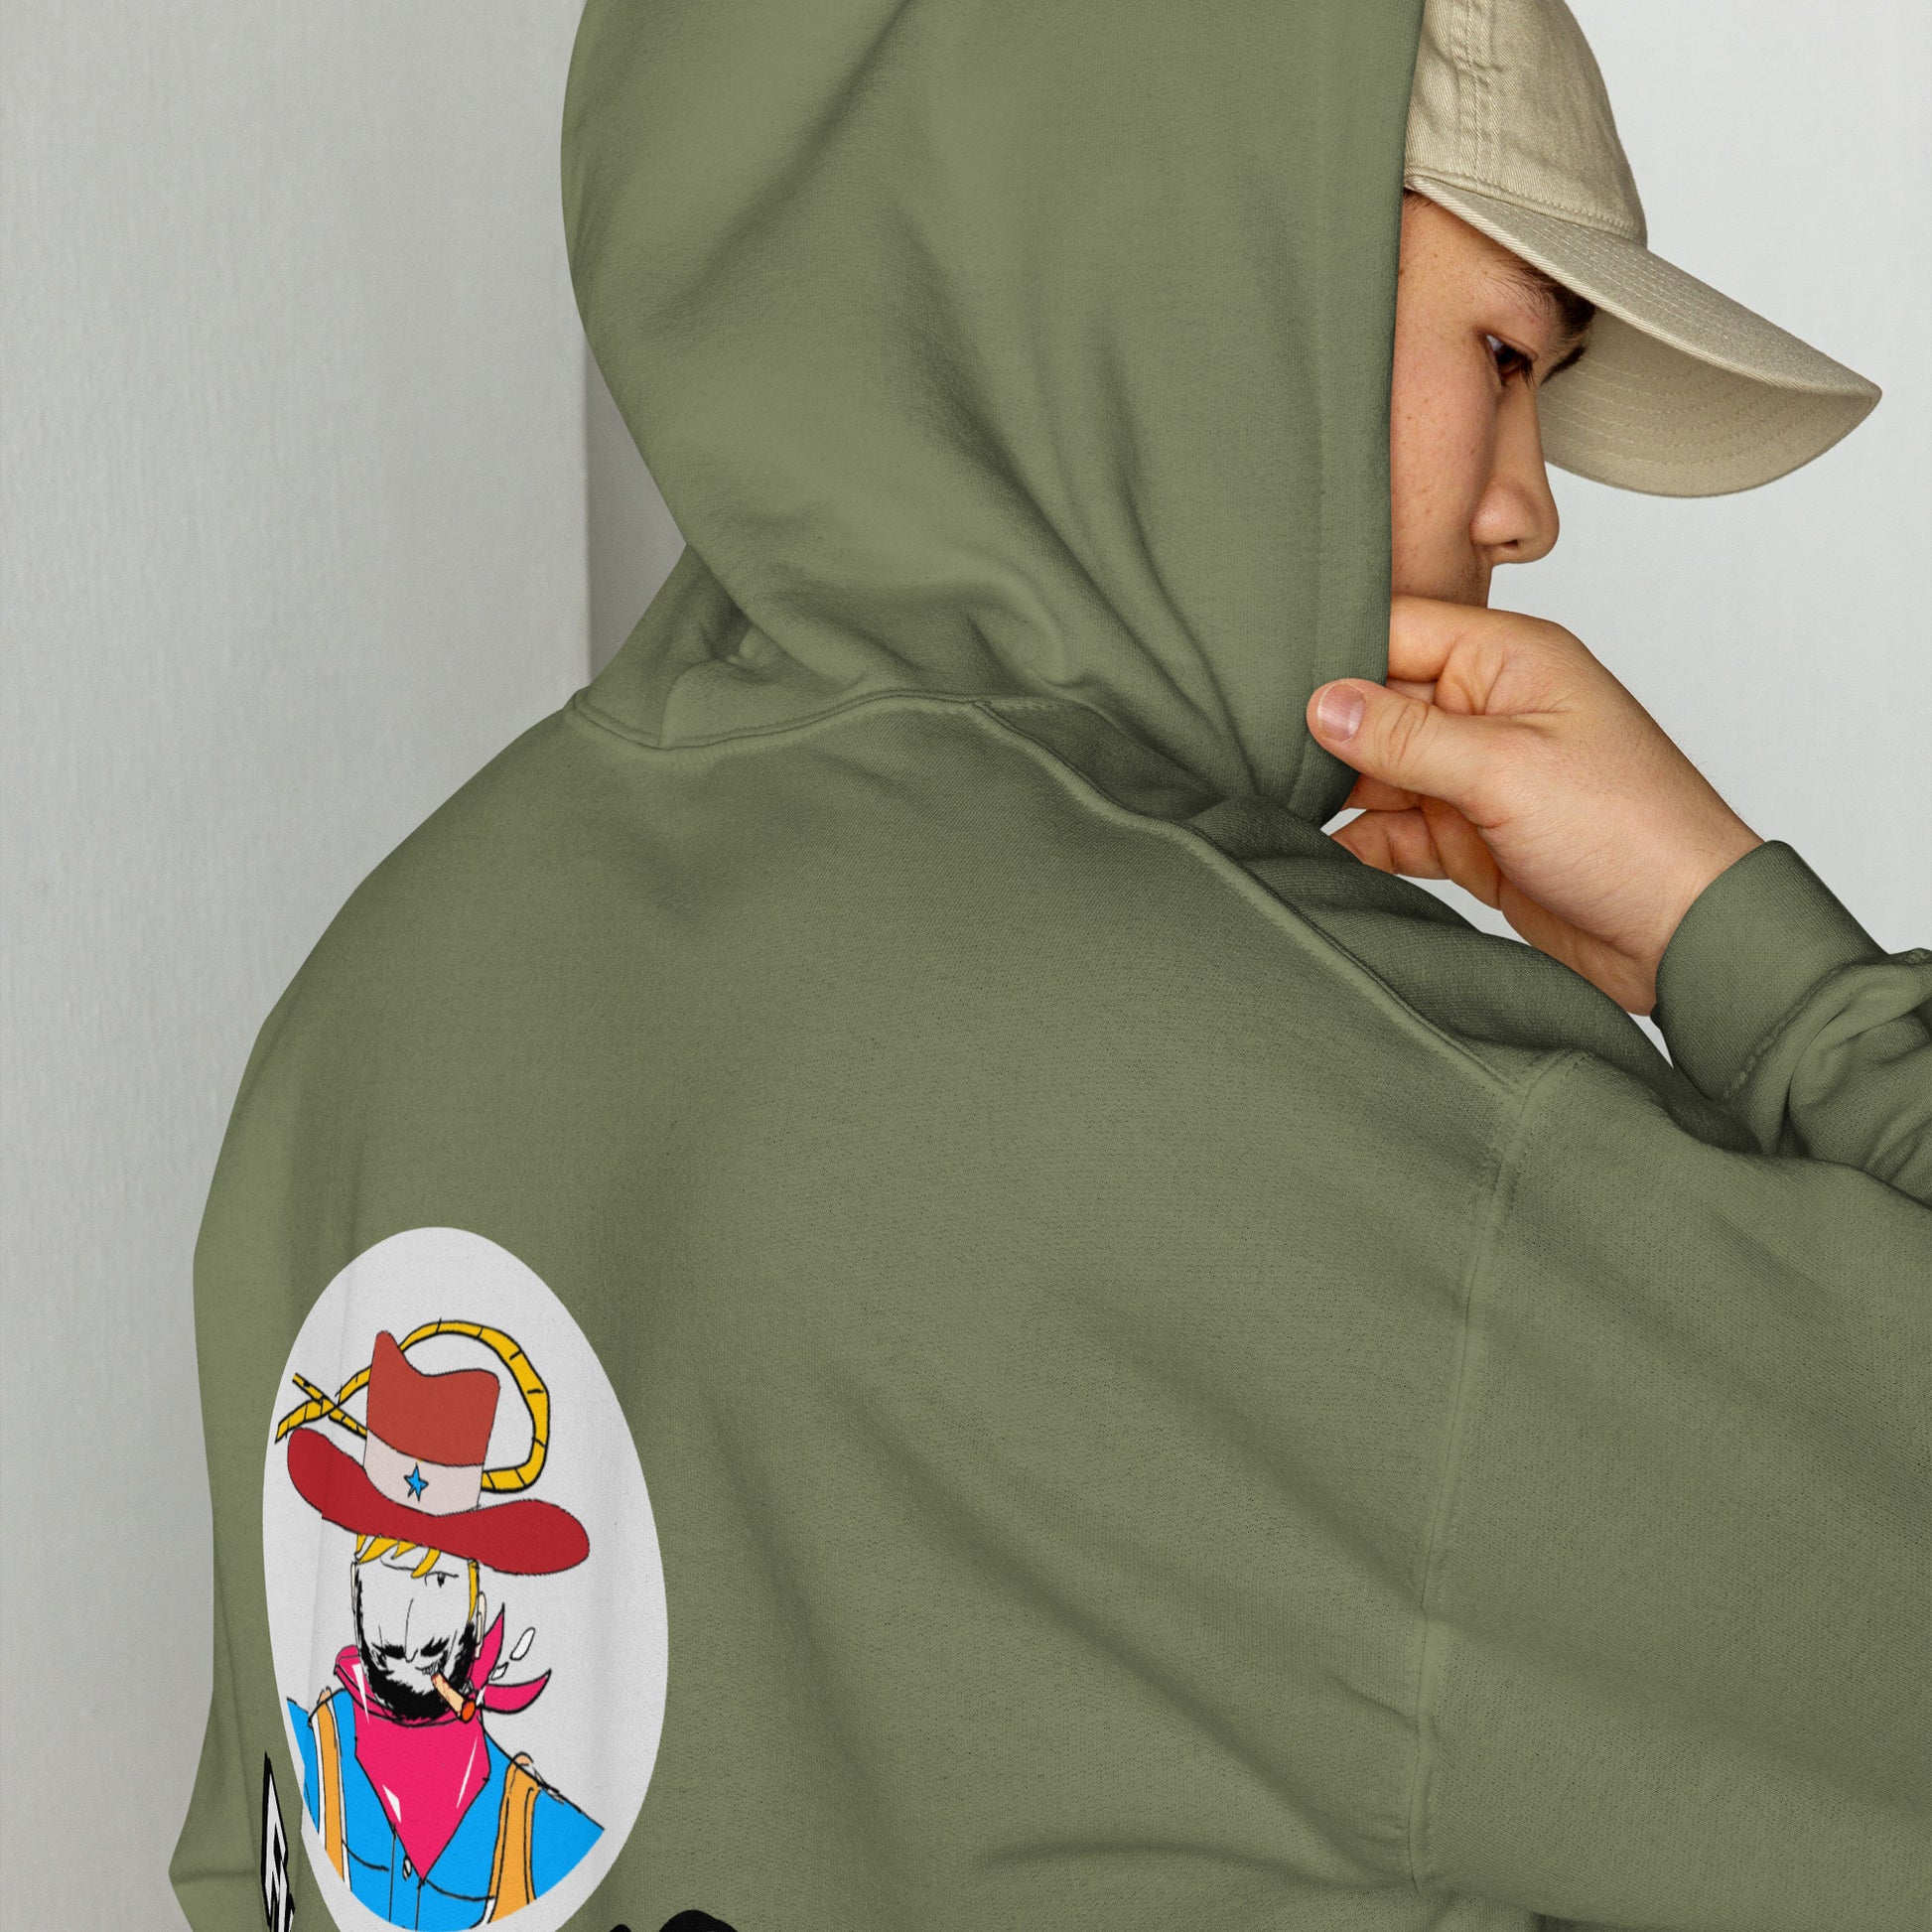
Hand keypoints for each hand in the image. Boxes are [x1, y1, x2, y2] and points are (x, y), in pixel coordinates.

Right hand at [1306, 596, 1762, 1014]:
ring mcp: (1479, 775)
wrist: (1683, 936)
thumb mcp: (1505, 769)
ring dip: (1336, 791)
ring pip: (1379, 770)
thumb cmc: (1633, 832)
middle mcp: (1491, 709)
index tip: (1266, 685)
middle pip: (1378, 702)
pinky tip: (1322, 851)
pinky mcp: (1471, 837)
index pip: (1398, 630)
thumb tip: (1322, 702)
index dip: (1333, 654)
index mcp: (1511, 661)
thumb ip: (1405, 735)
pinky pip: (1394, 828)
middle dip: (1326, 730)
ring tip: (1278, 805)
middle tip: (1258, 753)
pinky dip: (1360, 841)